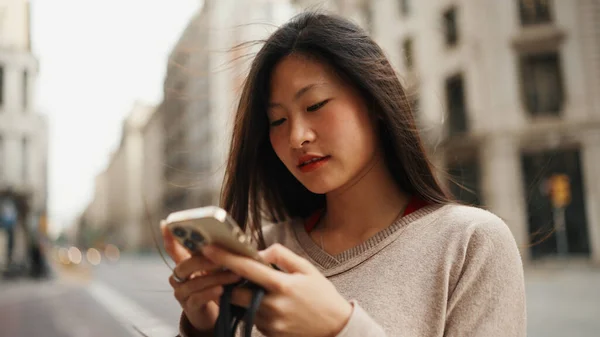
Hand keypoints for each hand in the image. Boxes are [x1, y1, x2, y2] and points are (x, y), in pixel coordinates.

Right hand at [161, 224, 240, 330]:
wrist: (214, 313)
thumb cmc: (215, 284)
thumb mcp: (214, 268)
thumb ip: (217, 255)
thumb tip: (234, 241)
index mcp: (184, 263)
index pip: (173, 248)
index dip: (168, 236)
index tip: (165, 224)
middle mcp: (179, 277)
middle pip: (184, 265)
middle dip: (203, 260)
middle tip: (221, 257)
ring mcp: (182, 292)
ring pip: (194, 283)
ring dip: (216, 278)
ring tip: (234, 275)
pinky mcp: (190, 307)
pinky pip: (197, 298)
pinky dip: (210, 293)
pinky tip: (222, 290)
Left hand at [201, 243, 352, 336]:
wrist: (335, 328)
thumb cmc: (322, 295)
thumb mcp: (306, 269)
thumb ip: (281, 256)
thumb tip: (260, 252)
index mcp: (282, 285)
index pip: (246, 269)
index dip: (225, 258)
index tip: (209, 249)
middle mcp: (272, 306)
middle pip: (235, 292)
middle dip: (229, 282)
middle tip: (232, 273)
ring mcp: (269, 323)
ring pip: (243, 306)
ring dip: (244, 295)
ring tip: (259, 289)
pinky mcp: (269, 334)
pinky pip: (252, 317)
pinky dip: (254, 308)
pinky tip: (270, 304)